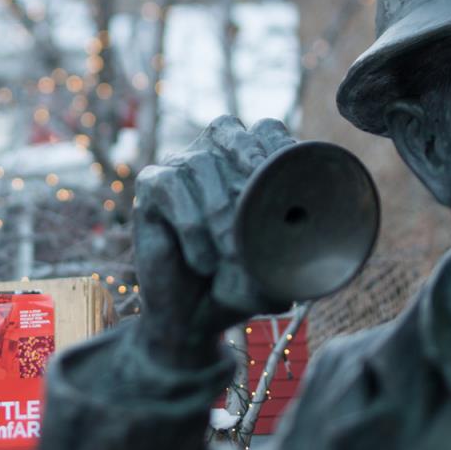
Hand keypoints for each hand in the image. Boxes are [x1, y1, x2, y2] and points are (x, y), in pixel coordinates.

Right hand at [133, 116, 294, 365]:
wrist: (191, 321)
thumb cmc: (237, 288)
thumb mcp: (275, 276)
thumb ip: (292, 259)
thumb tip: (301, 244)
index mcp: (248, 167)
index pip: (266, 131)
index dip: (277, 145)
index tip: (289, 178)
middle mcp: (212, 160)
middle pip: (227, 128)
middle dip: (247, 155)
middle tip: (260, 197)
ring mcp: (178, 172)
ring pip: (199, 162)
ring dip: (220, 209)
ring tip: (230, 254)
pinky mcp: (149, 191)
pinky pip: (169, 186)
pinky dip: (190, 223)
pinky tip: (203, 261)